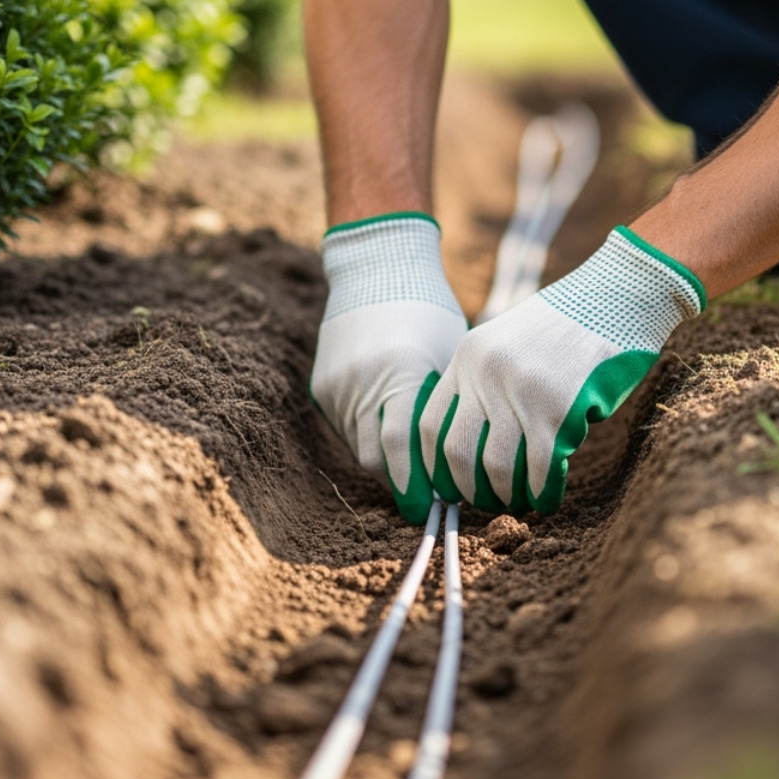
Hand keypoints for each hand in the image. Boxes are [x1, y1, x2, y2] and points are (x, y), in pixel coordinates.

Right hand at [311, 213, 467, 522]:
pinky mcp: (321, 386)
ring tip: (413, 468)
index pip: (401, 449)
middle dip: (400, 483)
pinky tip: (389, 433)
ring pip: (357, 446)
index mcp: (398, 373)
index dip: (415, 485)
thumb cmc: (429, 312)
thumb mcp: (448, 357)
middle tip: (426, 498)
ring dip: (384, 462)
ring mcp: (335, 385)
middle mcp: (360, 382)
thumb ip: (445, 409)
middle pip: (375, 457)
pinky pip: (344, 427)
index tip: (432, 508)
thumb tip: (457, 464)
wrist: (377, 270)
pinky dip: (367, 437)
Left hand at [418, 227, 703, 513]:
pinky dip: (542, 492)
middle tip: (486, 502)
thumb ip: (482, 382)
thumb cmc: (563, 326)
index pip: (429, 425)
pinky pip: (540, 468)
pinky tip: (547, 497)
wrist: (615, 296)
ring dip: (506, 495)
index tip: (449, 486)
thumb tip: (469, 447)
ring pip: (496, 467)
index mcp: (467, 358)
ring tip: (518, 501)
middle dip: (469, 489)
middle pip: (456, 452)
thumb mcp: (504, 341)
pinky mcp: (559, 408)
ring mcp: (521, 391)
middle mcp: (486, 374)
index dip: (434, 466)